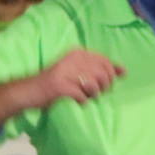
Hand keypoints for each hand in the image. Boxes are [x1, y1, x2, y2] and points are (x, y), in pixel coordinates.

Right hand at [0, 49, 126, 127]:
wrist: (30, 91)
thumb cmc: (58, 82)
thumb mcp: (79, 71)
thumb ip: (100, 69)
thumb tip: (124, 71)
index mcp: (77, 53)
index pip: (104, 61)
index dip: (111, 73)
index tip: (110, 81)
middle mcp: (72, 59)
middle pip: (102, 73)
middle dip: (104, 86)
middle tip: (96, 92)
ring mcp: (65, 72)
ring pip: (93, 85)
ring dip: (93, 94)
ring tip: (85, 95)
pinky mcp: (60, 86)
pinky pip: (82, 97)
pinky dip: (82, 101)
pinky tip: (77, 100)